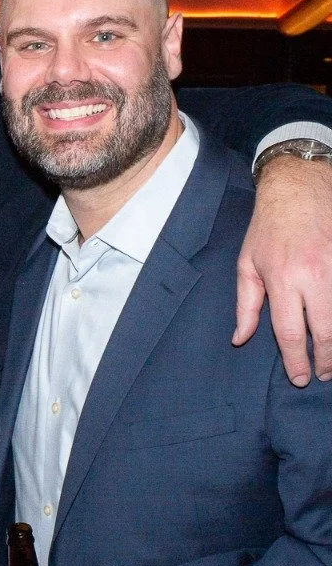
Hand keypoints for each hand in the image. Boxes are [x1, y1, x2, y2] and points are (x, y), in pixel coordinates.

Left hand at [235, 154, 331, 384]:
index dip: (296, 360)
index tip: (300, 378)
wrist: (300, 188)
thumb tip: (241, 339)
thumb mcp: (247, 264)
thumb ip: (246, 305)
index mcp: (283, 278)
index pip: (290, 331)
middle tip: (322, 374)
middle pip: (326, 330)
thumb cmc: (268, 228)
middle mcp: (315, 275)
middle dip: (325, 359)